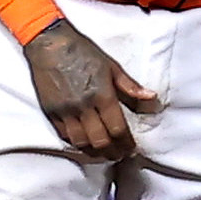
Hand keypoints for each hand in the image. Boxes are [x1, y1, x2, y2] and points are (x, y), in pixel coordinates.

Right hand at [25, 20, 158, 161]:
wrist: (50, 44)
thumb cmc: (82, 52)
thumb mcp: (111, 66)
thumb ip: (130, 87)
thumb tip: (151, 99)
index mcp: (102, 94)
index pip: (117, 129)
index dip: (126, 143)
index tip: (131, 148)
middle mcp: (83, 106)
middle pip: (100, 141)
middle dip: (113, 152)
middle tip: (119, 155)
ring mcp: (65, 110)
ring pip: (81, 142)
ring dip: (94, 151)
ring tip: (103, 153)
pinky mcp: (51, 111)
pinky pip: (65, 135)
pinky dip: (77, 142)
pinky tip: (85, 142)